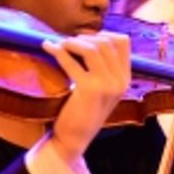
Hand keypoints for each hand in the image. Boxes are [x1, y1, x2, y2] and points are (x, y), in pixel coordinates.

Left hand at [44, 31, 131, 160]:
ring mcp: (107, 85)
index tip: (85, 39)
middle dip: (84, 38)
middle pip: (105, 42)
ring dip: (72, 42)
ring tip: (59, 45)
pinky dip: (58, 51)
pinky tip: (48, 48)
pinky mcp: (90, 89)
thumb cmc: (84, 111)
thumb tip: (87, 38)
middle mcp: (120, 81)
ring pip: (92, 48)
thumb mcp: (102, 89)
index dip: (103, 34)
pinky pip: (72, 61)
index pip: (123, 42)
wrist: (75, 139)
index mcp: (125, 79)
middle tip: (67, 43)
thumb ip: (102, 68)